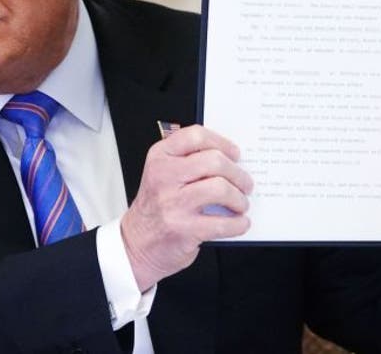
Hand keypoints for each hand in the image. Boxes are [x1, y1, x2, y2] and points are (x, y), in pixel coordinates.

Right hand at [120, 125, 252, 289]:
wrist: (136, 244)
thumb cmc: (156, 207)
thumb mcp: (162, 175)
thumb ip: (189, 162)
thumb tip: (232, 161)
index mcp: (160, 157)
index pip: (196, 136)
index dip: (222, 143)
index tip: (234, 154)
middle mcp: (164, 176)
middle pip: (214, 161)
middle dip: (238, 174)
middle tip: (245, 184)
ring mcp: (173, 203)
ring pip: (220, 188)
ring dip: (239, 198)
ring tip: (241, 204)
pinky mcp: (183, 229)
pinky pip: (222, 223)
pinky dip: (238, 224)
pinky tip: (240, 223)